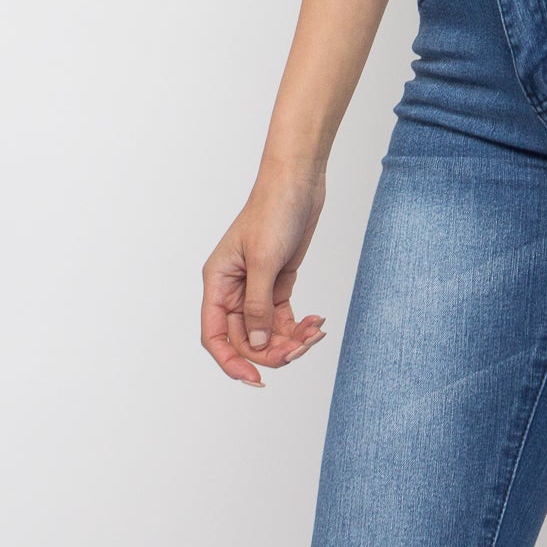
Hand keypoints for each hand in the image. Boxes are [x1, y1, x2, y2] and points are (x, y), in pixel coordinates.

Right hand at [201, 171, 328, 386]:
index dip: (231, 361)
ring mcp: (257, 286)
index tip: (255, 378)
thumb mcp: (264, 260)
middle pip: (246, 339)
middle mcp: (234, 289)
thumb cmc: (273, 209)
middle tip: (300, 350)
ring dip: (290, 340)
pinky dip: (299, 326)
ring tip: (314, 334)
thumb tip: (256, 346)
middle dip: (272, 351)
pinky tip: (317, 322)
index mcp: (218, 283)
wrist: (299, 180)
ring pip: (267, 332)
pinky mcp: (279, 281)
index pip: (215, 335)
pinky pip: (283, 317)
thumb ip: (258, 306)